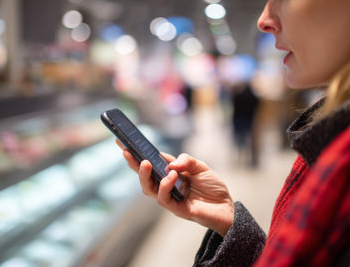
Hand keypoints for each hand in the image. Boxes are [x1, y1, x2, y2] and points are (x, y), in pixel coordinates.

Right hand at [116, 139, 233, 236]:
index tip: (122, 141)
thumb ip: (186, 161)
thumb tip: (170, 164)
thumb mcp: (201, 166)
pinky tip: (171, 176)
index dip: (136, 152)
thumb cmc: (212, 186)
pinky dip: (165, 185)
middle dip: (132, 163)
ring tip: (145, 162)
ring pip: (148, 188)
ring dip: (144, 175)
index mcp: (170, 172)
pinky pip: (164, 198)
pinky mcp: (176, 209)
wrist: (226, 207)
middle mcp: (166, 184)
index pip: (150, 160)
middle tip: (126, 150)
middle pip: (143, 175)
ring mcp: (169, 197)